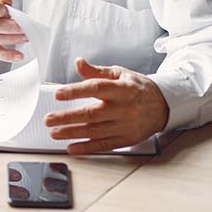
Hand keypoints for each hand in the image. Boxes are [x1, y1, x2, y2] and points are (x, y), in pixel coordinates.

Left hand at [44, 58, 168, 153]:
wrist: (163, 105)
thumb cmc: (137, 88)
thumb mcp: (119, 73)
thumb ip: (97, 71)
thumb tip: (78, 63)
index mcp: (121, 89)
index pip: (95, 88)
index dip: (76, 91)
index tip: (58, 94)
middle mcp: (123, 108)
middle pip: (92, 114)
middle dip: (67, 117)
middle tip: (48, 119)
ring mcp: (125, 125)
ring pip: (95, 131)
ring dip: (72, 133)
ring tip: (54, 133)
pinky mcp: (127, 139)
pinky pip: (104, 145)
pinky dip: (87, 148)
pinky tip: (72, 147)